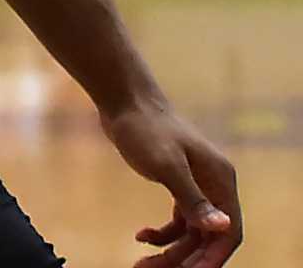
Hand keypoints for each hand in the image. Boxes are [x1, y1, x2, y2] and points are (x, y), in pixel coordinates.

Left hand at [104, 97, 241, 267]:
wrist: (124, 100)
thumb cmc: (145, 128)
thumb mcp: (167, 166)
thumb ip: (193, 199)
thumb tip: (222, 227)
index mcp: (221, 181)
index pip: (228, 232)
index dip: (213, 258)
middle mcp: (214, 185)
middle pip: (208, 236)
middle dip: (185, 259)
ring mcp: (196, 185)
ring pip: (191, 231)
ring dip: (170, 250)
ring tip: (142, 263)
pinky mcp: (176, 182)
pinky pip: (177, 219)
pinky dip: (162, 232)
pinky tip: (141, 236)